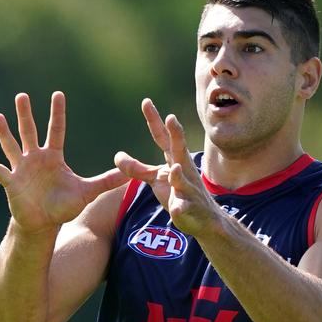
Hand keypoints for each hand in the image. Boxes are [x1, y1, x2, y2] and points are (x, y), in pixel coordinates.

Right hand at [0, 92, 128, 232]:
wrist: (43, 223)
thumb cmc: (63, 205)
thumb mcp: (87, 192)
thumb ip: (107, 181)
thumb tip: (132, 174)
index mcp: (53, 157)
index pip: (56, 130)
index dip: (57, 113)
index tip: (58, 94)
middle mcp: (35, 158)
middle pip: (30, 132)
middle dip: (26, 115)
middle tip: (22, 96)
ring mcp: (21, 169)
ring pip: (12, 147)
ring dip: (4, 133)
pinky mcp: (11, 183)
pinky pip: (0, 172)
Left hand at [114, 99, 221, 235]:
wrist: (205, 219)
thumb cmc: (179, 194)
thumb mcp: (156, 179)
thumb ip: (138, 168)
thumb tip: (117, 156)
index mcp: (174, 160)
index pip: (163, 137)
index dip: (154, 120)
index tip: (146, 101)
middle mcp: (183, 171)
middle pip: (178, 150)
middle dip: (176, 135)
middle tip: (171, 119)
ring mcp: (188, 190)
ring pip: (183, 181)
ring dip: (178, 175)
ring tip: (173, 169)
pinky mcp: (189, 209)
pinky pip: (184, 208)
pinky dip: (180, 208)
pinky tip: (176, 210)